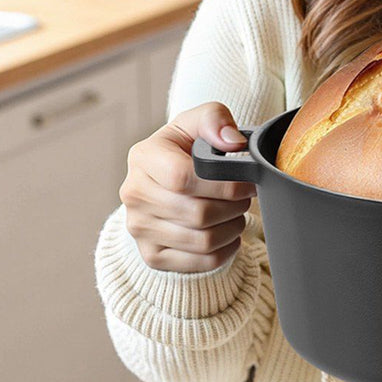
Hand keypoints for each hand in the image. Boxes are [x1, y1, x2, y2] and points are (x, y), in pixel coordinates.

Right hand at [119, 102, 254, 272]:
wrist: (165, 180)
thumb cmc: (187, 148)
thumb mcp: (198, 122)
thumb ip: (215, 119)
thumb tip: (233, 143)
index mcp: (143, 157)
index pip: (183, 178)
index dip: (225, 184)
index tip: (248, 181)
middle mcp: (134, 194)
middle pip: (198, 213)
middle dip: (234, 206)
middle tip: (247, 197)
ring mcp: (139, 228)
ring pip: (202, 240)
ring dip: (233, 227)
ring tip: (238, 212)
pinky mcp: (152, 255)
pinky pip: (200, 262)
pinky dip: (225, 250)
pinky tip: (227, 232)